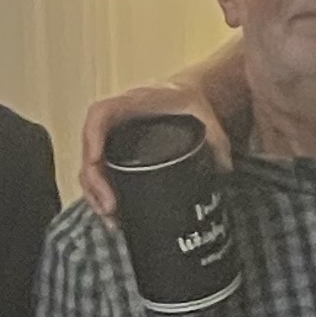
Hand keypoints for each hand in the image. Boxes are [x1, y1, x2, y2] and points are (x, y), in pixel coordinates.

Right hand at [78, 72, 233, 219]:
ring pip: (91, 164)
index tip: (96, 165)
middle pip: (91, 147)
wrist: (187, 96)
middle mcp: (117, 119)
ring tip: (112, 220)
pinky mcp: (117, 151)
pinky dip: (102, 194)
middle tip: (110, 209)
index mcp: (134, 103)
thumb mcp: (207, 117)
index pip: (101, 115)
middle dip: (94, 181)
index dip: (93, 139)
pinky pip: (101, 172)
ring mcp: (114, 136)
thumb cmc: (192, 103)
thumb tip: (224, 169)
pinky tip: (114, 216)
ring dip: (95, 194)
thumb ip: (217, 142)